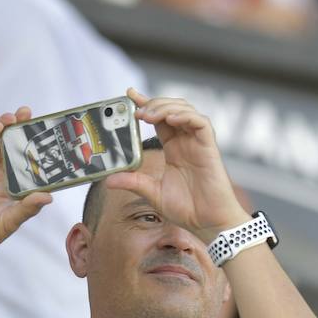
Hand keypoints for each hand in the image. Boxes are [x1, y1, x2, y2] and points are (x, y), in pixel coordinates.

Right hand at [0, 107, 52, 257]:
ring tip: (16, 115)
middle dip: (20, 132)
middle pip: (11, 149)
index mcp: (13, 190)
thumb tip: (49, 197)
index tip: (46, 135)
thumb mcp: (11, 221)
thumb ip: (28, 207)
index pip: (26, 164)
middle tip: (30, 114)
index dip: (34, 149)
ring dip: (5, 129)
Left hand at [105, 88, 248, 243]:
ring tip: (148, 115)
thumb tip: (108, 180)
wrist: (208, 223)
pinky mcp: (209, 147)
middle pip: (170, 108)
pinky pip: (200, 122)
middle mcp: (186, 141)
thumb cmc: (187, 209)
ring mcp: (198, 143)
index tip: (129, 94)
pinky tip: (170, 119)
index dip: (145, 103)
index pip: (158, 118)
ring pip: (185, 110)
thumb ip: (133, 182)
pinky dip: (185, 116)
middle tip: (136, 111)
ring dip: (165, 107)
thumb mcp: (152, 193)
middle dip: (153, 104)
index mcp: (173, 148)